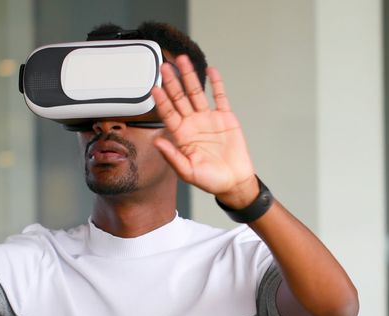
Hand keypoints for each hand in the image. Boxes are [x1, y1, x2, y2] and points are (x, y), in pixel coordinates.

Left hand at [151, 55, 258, 206]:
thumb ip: (172, 156)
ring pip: (196, 93)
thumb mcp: (188, 172)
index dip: (161, 101)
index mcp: (181, 135)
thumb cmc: (210, 180)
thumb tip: (157, 141)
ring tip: (182, 60)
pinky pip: (220, 97)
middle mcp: (193, 123)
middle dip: (171, 82)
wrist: (234, 182)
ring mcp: (208, 119)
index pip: (168, 113)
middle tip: (164, 67)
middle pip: (180, 98)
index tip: (154, 88)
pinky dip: (216, 84)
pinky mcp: (225, 117)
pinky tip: (210, 71)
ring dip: (189, 76)